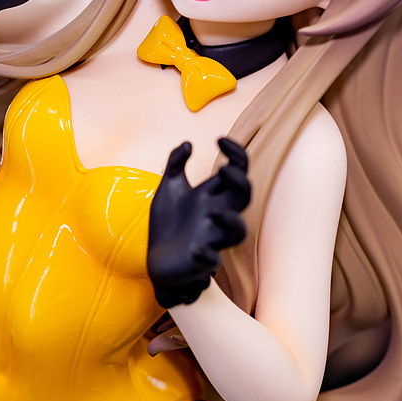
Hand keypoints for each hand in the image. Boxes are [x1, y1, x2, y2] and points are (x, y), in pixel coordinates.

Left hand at [147, 138, 250, 308]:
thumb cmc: (168, 223)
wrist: (157, 258)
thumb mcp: (168, 188)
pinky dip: (207, 255)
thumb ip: (175, 164)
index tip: (220, 140)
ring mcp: (212, 238)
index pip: (237, 170)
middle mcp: (217, 214)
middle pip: (244, 197)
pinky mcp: (202, 261)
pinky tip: (195, 248)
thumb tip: (188, 143)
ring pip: (238, 232)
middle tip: (224, 171)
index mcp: (212, 195)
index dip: (236, 154)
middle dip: (240, 182)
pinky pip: (213, 261)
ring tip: (213, 213)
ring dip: (231, 221)